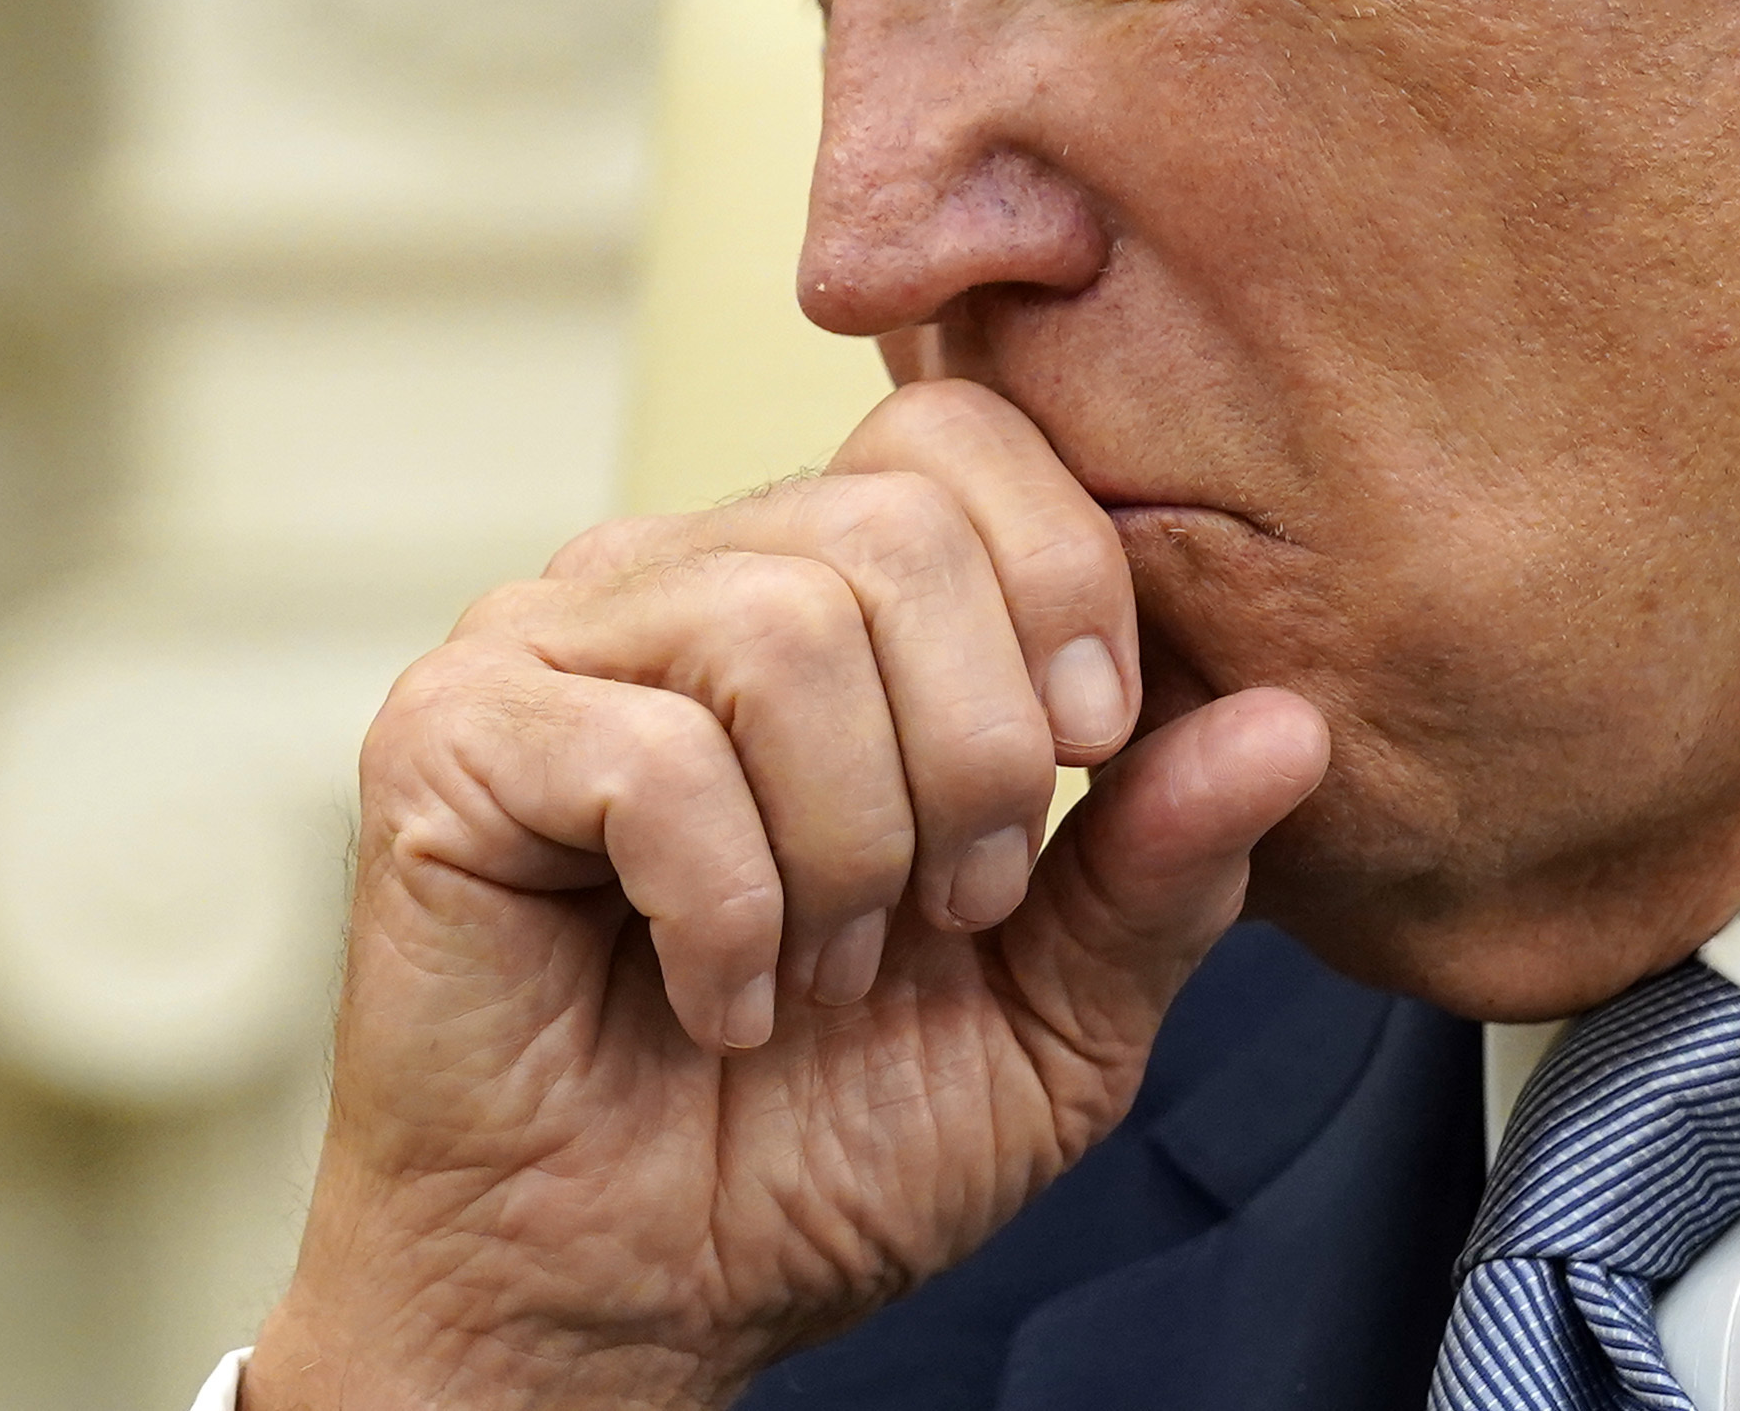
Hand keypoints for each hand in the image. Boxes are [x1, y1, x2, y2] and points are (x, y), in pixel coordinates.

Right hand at [241, 380, 1328, 1409]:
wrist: (624, 1305)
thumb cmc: (817, 1145)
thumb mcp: (1057, 1012)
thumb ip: (1165, 863)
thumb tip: (1290, 725)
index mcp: (828, 596)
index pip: (964, 434)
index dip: (1064, 576)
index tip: (1090, 752)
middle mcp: (683, 579)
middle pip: (898, 521)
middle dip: (979, 752)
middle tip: (948, 910)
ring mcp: (551, 643)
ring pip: (784, 626)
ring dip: (853, 846)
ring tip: (826, 968)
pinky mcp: (449, 740)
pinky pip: (647, 753)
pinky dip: (728, 908)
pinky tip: (723, 994)